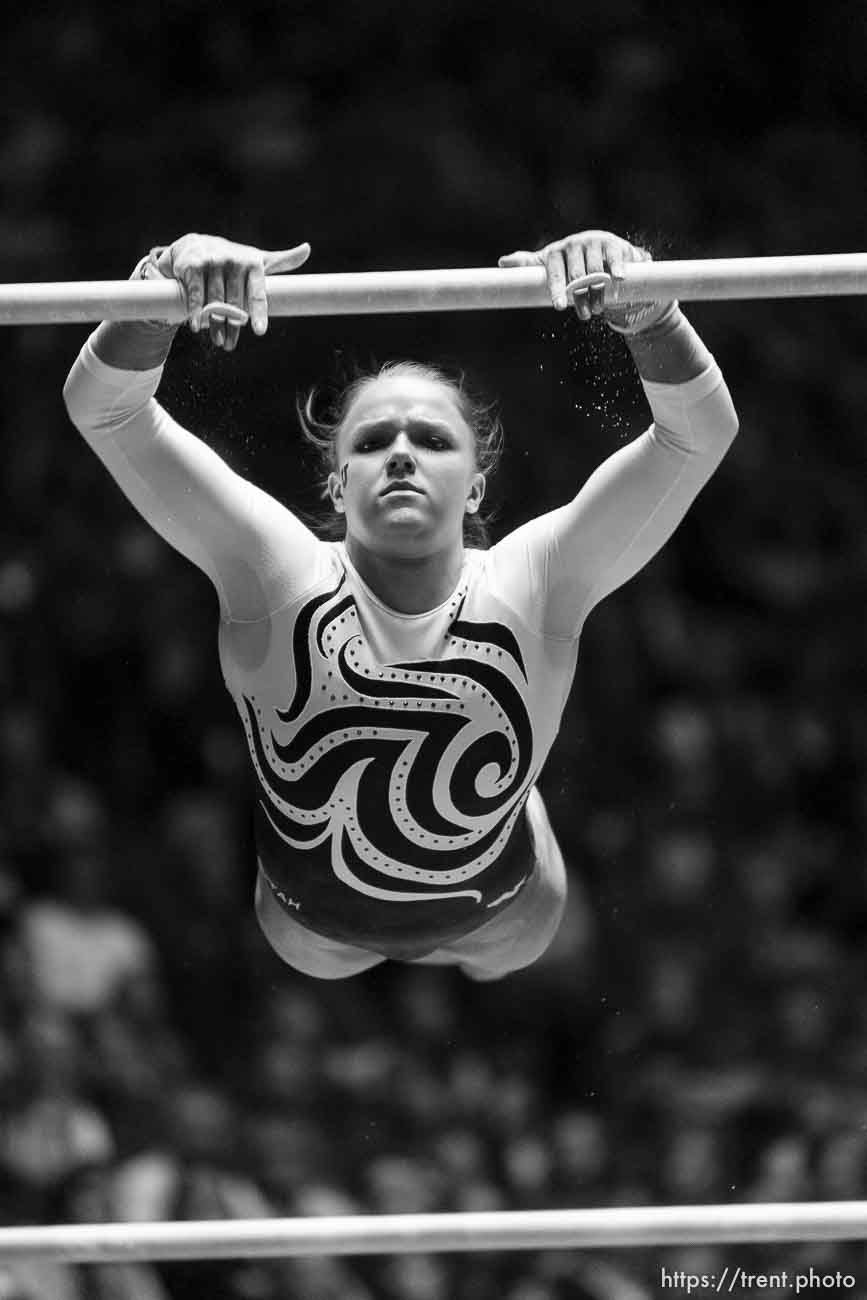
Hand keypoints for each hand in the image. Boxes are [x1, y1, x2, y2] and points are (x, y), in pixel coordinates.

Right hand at [140, 234, 311, 349]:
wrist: (195, 245)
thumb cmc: (232, 259)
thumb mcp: (257, 259)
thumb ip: (282, 261)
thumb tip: (307, 249)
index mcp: (253, 263)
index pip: (257, 294)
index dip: (259, 314)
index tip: (259, 331)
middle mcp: (233, 261)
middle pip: (234, 303)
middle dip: (233, 326)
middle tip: (230, 345)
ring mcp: (212, 262)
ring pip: (215, 302)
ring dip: (215, 324)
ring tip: (218, 341)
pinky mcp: (192, 266)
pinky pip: (196, 294)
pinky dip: (195, 311)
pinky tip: (196, 326)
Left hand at [498, 229, 650, 322]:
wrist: (600, 248)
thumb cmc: (569, 261)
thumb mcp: (549, 263)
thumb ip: (529, 265)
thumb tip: (501, 262)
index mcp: (556, 251)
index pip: (554, 272)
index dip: (557, 289)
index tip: (559, 305)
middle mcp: (574, 244)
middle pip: (577, 275)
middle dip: (580, 297)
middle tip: (583, 315)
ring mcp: (594, 243)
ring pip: (596, 271)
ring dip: (597, 292)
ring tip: (597, 309)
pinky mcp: (612, 244)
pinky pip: (614, 258)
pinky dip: (616, 269)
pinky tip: (618, 280)